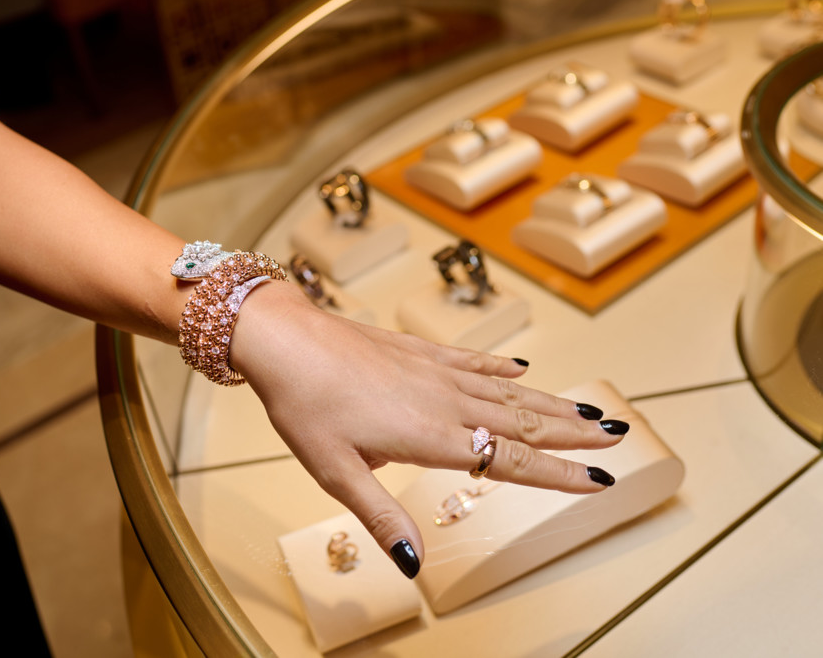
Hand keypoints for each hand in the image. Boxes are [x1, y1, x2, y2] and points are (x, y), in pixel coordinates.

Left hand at [231, 282, 626, 577]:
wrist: (286, 341)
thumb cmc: (305, 407)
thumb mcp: (336, 472)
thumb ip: (381, 515)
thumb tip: (412, 564)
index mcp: (432, 437)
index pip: (511, 461)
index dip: (559, 473)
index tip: (600, 479)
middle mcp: (445, 402)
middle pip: (524, 421)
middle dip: (573, 432)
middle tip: (618, 433)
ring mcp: (435, 372)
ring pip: (507, 390)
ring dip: (550, 402)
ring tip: (588, 407)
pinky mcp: (419, 351)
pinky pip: (471, 360)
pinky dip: (501, 367)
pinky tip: (521, 367)